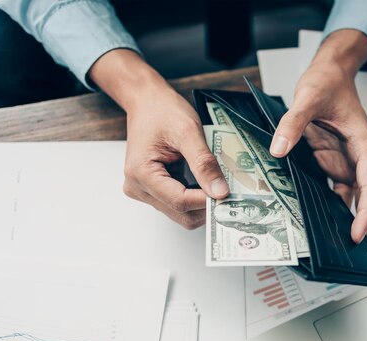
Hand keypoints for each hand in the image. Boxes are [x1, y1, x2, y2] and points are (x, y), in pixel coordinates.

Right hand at [89, 49, 228, 228]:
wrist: (147, 101)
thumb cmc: (163, 111)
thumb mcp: (188, 132)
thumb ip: (204, 163)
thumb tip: (220, 191)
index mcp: (141, 173)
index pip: (179, 201)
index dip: (207, 201)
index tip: (229, 194)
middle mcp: (137, 187)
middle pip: (180, 213)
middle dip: (206, 206)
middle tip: (228, 191)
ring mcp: (143, 190)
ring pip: (180, 212)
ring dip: (201, 203)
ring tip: (217, 184)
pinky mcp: (152, 189)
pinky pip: (177, 203)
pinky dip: (195, 197)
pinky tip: (205, 183)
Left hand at [270, 30, 366, 242]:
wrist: (328, 72)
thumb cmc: (328, 81)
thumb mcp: (309, 97)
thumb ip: (293, 122)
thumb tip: (279, 149)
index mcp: (362, 142)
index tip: (357, 232)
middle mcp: (356, 155)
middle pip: (364, 195)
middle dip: (358, 222)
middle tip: (344, 249)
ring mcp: (343, 159)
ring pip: (347, 194)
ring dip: (340, 216)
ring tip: (326, 241)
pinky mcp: (330, 159)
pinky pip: (329, 185)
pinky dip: (323, 201)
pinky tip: (310, 216)